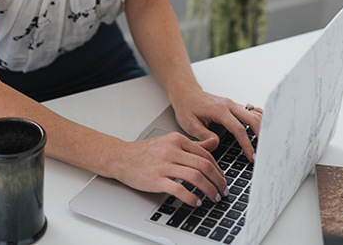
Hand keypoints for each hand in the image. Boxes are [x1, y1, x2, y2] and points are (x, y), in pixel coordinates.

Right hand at [110, 132, 228, 206]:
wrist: (120, 157)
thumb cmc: (144, 152)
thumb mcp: (168, 142)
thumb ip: (191, 145)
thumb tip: (213, 144)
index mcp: (176, 140)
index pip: (206, 155)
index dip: (219, 170)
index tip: (222, 180)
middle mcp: (171, 150)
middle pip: (204, 166)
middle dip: (218, 182)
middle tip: (222, 191)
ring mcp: (163, 165)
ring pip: (196, 177)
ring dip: (209, 190)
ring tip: (213, 198)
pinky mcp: (156, 179)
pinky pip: (180, 190)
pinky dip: (192, 198)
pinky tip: (196, 202)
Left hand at [171, 90, 262, 161]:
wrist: (186, 92)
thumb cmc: (186, 106)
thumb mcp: (189, 124)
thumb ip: (203, 135)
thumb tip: (216, 144)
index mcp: (219, 110)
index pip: (238, 129)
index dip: (247, 144)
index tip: (252, 157)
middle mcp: (229, 105)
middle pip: (254, 120)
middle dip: (262, 137)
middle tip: (264, 153)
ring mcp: (234, 104)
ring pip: (256, 114)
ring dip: (263, 128)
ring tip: (266, 145)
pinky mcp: (236, 106)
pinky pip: (253, 111)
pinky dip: (260, 120)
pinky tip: (263, 130)